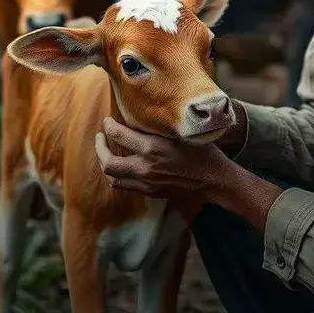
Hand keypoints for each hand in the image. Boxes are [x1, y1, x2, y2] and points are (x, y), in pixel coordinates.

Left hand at [94, 116, 231, 201]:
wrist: (214, 181)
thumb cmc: (202, 152)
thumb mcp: (180, 134)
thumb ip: (157, 130)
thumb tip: (138, 120)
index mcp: (152, 148)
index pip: (118, 135)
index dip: (108, 126)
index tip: (107, 121)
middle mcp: (145, 167)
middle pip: (108, 162)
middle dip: (99, 148)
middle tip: (100, 137)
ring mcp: (146, 183)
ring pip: (113, 177)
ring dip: (106, 164)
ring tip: (107, 153)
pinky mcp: (150, 192)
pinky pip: (126, 185)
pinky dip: (119, 176)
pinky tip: (122, 167)